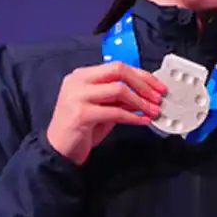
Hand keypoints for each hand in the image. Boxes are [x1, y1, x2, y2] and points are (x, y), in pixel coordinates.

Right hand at [46, 61, 165, 164]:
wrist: (58, 149)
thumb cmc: (80, 127)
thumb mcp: (103, 107)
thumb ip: (120, 98)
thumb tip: (146, 94)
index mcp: (83, 75)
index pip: (118, 66)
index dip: (142, 75)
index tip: (158, 85)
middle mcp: (78, 81)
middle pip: (119, 71)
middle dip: (144, 84)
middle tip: (158, 97)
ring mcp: (77, 96)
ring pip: (119, 90)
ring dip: (141, 102)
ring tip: (153, 111)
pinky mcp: (81, 114)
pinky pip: (115, 112)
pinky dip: (133, 116)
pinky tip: (142, 120)